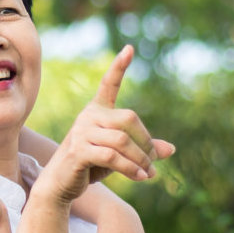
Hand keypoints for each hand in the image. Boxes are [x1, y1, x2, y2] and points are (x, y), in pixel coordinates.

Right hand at [44, 45, 176, 202]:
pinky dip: (131, 169)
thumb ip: (143, 150)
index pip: (109, 84)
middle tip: (153, 163)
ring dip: (141, 160)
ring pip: (122, 140)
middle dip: (145, 142)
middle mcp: (88, 116)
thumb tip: (172, 149)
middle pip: (128, 119)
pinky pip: (112, 156)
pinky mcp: (78, 150)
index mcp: (97, 111)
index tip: (129, 48)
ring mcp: (81, 132)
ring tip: (149, 174)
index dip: (119, 66)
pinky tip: (141, 177)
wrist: (61, 184)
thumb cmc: (91, 166)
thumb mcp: (121, 156)